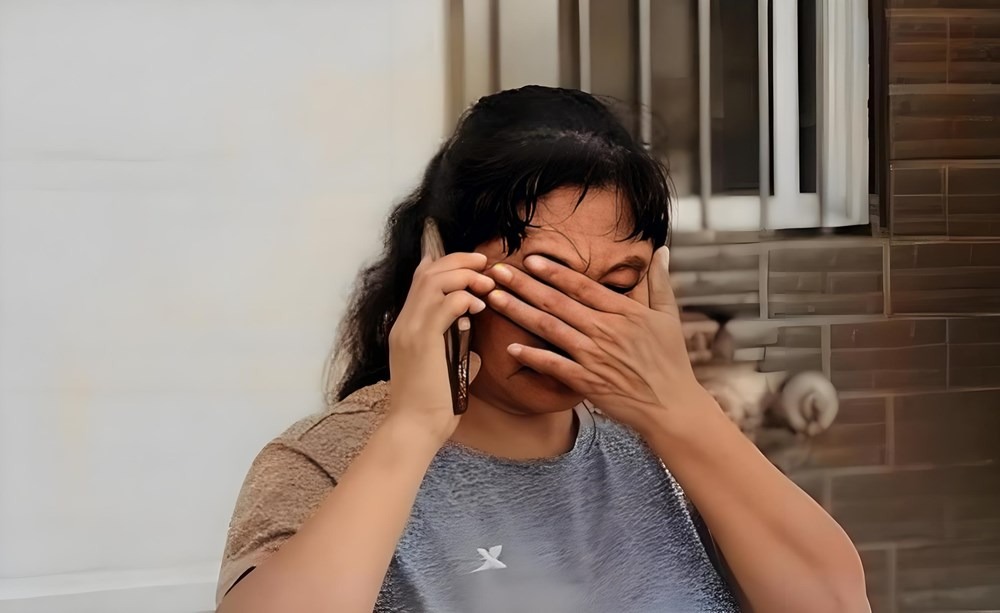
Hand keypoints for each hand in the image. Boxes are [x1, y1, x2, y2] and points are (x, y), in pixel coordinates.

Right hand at [388, 251, 493, 443]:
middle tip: (484, 263)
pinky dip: (465, 298)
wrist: (414, 428)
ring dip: (464, 276)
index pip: (420, 279)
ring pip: (434, 281)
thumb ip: (453, 346)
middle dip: (458, 260)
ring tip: (486, 283)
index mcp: (407, 326)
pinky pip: (445, 304)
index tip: (472, 265)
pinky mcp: (423, 341)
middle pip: (427, 272)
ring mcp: (410, 330)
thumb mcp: (442, 367)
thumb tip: (472, 337)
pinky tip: (480, 307)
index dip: (445, 264)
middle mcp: (404, 322)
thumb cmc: (431, 405)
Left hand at [486, 247, 714, 432]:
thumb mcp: (669, 316)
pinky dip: (532, 357)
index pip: (582, 286)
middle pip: (557, 302)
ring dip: (518, 311)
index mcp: (625, 312)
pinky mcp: (587, 381)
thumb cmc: (671, 361)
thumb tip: (661, 250)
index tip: (530, 259)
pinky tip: (510, 347)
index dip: (554, 271)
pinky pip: (554, 366)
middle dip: (524, 284)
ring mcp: (594, 356)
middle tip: (497, 271)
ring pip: (549, 328)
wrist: (672, 407)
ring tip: (495, 297)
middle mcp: (606, 330)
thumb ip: (659, 281)